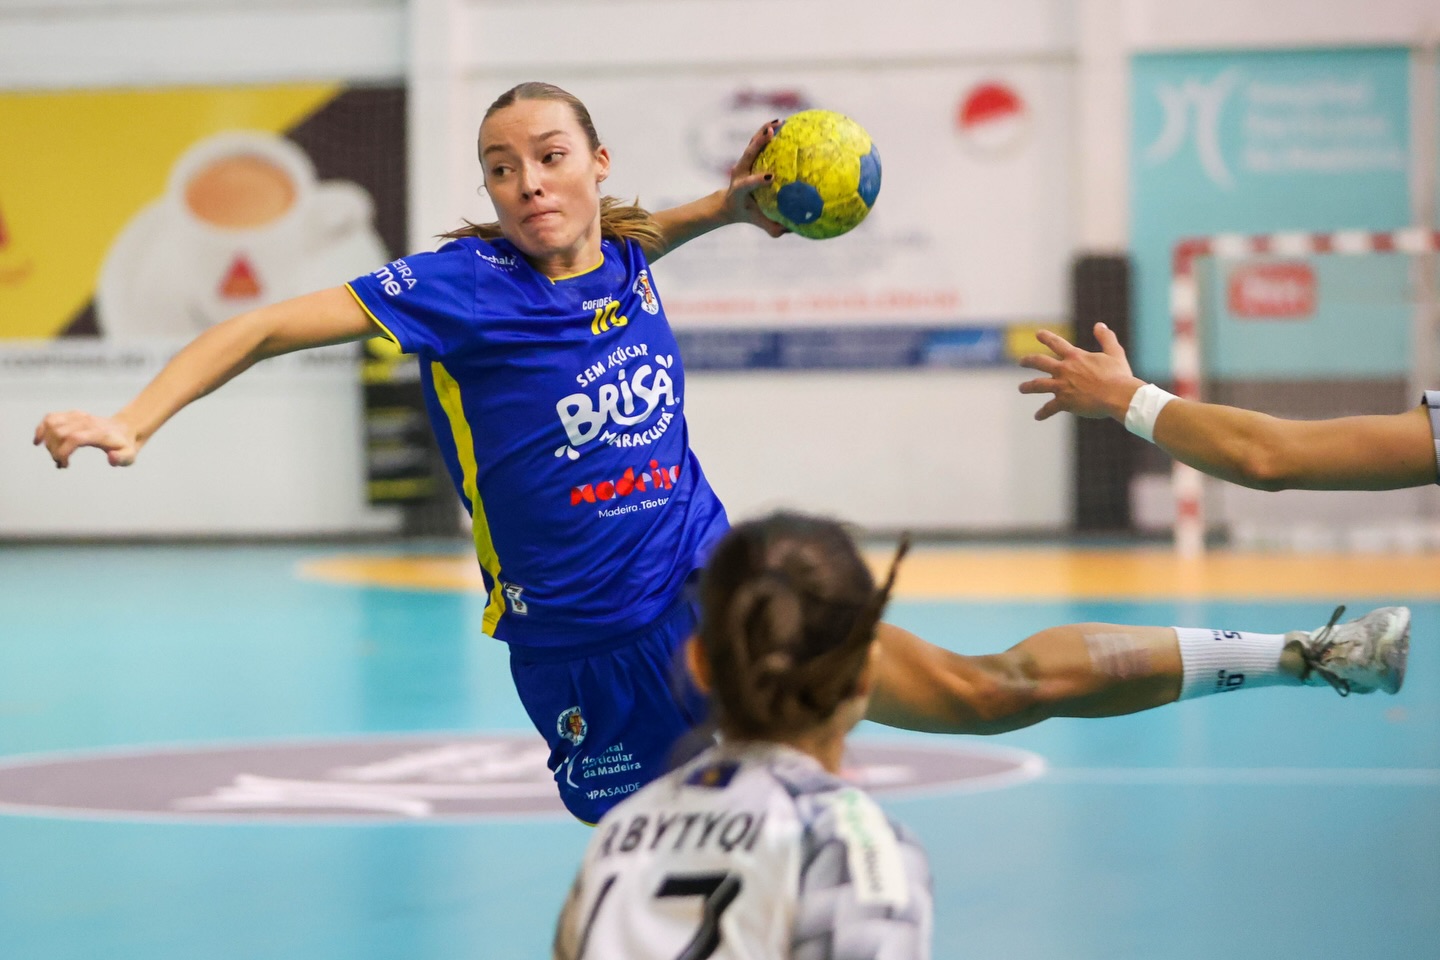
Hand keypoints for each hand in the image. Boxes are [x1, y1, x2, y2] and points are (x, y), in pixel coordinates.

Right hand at [34, 411, 141, 467]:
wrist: (125, 429)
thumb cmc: (124, 445)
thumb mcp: (129, 455)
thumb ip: (122, 458)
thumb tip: (110, 458)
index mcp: (98, 433)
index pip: (73, 438)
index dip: (63, 452)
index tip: (64, 465)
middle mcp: (86, 422)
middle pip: (59, 433)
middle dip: (54, 451)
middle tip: (61, 463)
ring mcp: (78, 416)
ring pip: (52, 424)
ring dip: (47, 441)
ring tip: (54, 454)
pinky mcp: (72, 415)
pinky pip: (51, 418)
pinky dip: (41, 428)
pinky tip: (39, 441)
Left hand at [721, 120, 789, 237]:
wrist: (729, 203)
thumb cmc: (748, 213)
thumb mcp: (759, 222)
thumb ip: (774, 227)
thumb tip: (794, 229)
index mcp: (739, 189)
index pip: (747, 184)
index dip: (757, 179)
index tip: (771, 177)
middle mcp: (739, 173)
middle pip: (748, 154)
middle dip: (758, 143)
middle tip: (771, 132)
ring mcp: (742, 163)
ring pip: (752, 144)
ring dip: (764, 131)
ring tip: (780, 121)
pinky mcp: (747, 157)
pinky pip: (758, 142)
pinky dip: (768, 132)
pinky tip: (783, 124)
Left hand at [1017, 322, 1145, 421]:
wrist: (1117, 395)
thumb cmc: (1118, 375)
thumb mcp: (1114, 352)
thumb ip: (1106, 338)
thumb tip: (1099, 325)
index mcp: (1076, 357)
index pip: (1056, 343)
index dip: (1046, 337)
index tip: (1038, 334)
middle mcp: (1065, 369)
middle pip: (1040, 362)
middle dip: (1028, 361)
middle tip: (1021, 362)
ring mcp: (1062, 386)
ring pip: (1038, 385)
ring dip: (1027, 387)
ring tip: (1021, 388)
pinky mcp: (1064, 402)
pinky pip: (1049, 408)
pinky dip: (1043, 413)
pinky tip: (1037, 416)